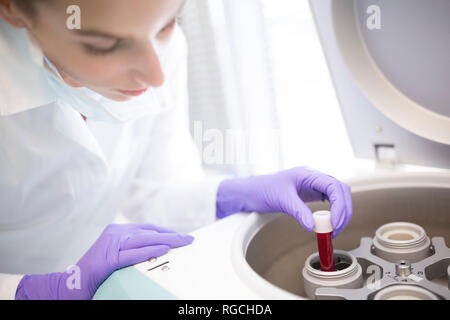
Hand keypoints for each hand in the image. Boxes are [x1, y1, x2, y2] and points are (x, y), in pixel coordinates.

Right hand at [15, 223, 193, 299]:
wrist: (71, 286)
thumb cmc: (97, 272)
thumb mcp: (117, 255)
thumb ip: (133, 249)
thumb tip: (160, 249)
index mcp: (116, 231)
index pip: (147, 228)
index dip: (166, 231)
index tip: (182, 235)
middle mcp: (114, 233)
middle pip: (148, 231)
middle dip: (171, 235)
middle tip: (189, 239)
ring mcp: (109, 245)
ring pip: (143, 239)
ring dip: (166, 240)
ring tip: (182, 242)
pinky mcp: (107, 259)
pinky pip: (132, 254)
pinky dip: (149, 251)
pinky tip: (163, 249)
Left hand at [216, 166, 352, 237]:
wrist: (251, 191)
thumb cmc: (262, 189)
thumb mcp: (281, 200)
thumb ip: (298, 212)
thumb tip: (313, 226)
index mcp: (308, 174)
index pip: (334, 186)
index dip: (340, 205)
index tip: (335, 222)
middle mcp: (313, 178)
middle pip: (341, 191)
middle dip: (343, 210)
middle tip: (337, 229)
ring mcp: (313, 186)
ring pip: (338, 196)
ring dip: (340, 213)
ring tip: (333, 229)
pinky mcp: (310, 195)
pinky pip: (329, 202)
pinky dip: (333, 213)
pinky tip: (328, 222)